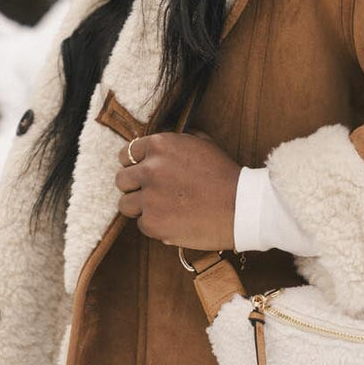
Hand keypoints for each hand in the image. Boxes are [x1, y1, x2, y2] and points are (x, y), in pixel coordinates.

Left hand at [115, 129, 240, 250]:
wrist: (242, 207)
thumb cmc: (225, 176)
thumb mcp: (203, 144)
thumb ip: (179, 140)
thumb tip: (167, 139)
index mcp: (160, 145)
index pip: (127, 154)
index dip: (136, 165)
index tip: (145, 174)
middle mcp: (150, 169)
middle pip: (121, 179)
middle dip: (135, 187)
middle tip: (153, 194)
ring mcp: (149, 197)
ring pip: (125, 204)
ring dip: (140, 207)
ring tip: (162, 209)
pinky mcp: (153, 223)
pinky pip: (141, 224)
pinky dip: (155, 225)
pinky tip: (175, 221)